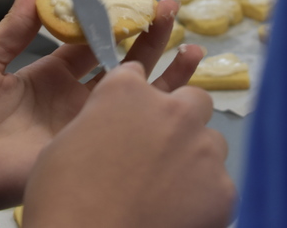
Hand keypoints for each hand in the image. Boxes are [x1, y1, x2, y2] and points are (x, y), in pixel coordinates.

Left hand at [0, 0, 204, 221]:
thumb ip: (15, 24)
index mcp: (48, 73)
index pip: (90, 38)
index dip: (113, 14)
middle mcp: (74, 95)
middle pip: (118, 58)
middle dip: (145, 31)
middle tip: (168, 5)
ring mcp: (87, 120)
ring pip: (134, 87)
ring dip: (161, 62)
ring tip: (186, 37)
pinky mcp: (95, 143)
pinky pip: (133, 119)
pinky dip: (161, 98)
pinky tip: (183, 77)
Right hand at [24, 61, 235, 227]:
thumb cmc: (63, 195)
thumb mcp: (66, 141)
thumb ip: (101, 121)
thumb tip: (114, 129)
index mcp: (125, 91)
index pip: (137, 74)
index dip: (133, 96)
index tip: (129, 114)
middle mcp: (171, 109)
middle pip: (191, 99)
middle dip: (180, 117)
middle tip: (159, 148)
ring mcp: (202, 148)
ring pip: (211, 141)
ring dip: (194, 155)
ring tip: (169, 187)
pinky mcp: (223, 188)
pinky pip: (219, 183)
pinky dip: (203, 195)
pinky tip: (178, 212)